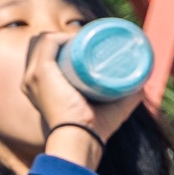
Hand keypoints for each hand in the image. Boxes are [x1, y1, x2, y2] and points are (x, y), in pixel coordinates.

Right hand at [20, 30, 137, 168]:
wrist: (80, 139)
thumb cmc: (93, 130)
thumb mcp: (110, 108)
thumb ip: (127, 95)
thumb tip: (143, 81)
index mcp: (38, 89)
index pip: (43, 58)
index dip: (62, 47)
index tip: (86, 46)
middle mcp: (30, 81)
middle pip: (40, 46)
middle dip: (62, 39)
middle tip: (87, 43)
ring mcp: (33, 75)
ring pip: (43, 40)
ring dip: (62, 35)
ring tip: (84, 39)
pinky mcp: (40, 72)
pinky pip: (47, 42)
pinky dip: (61, 36)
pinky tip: (77, 38)